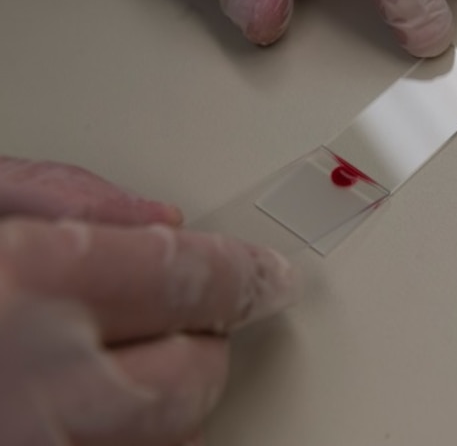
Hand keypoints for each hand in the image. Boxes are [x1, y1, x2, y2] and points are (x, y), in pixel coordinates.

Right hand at [0, 158, 297, 444]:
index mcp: (20, 285)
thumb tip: (157, 219)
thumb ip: (53, 196)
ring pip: (174, 435)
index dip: (242, 272)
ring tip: (128, 361)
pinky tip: (104, 412)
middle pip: (193, 372)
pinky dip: (140, 438)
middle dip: (206, 338)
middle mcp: (34, 385)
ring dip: (173, 396)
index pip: (185, 274)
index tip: (271, 274)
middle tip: (192, 317)